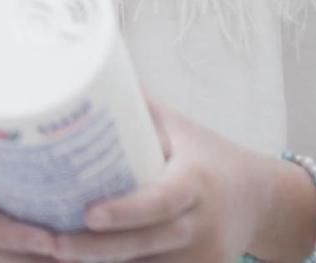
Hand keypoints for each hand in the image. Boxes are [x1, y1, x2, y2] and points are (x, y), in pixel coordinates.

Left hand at [50, 100, 274, 261]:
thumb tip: (86, 70)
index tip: (88, 213)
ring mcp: (202, 257)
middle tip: (52, 242)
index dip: (125, 211)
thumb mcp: (180, 126)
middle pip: (146, 244)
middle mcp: (202, 225)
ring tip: (52, 258)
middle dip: (97, 249)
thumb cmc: (209, 156)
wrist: (262, 201)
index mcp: (197, 182)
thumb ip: (137, 106)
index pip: (160, 202)